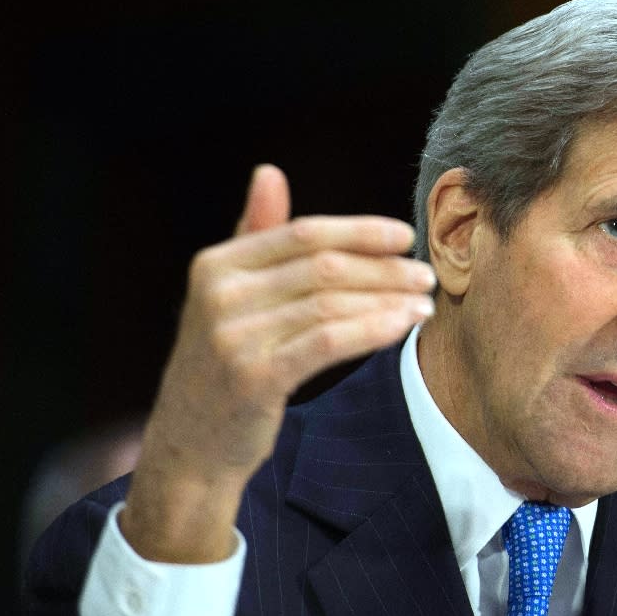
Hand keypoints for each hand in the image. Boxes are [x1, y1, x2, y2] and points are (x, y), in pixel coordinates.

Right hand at [120, 165, 434, 560]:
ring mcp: (233, 336)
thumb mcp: (229, 297)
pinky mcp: (254, 376)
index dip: (359, 231)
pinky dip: (371, 329)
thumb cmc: (223, 364)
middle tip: (425, 274)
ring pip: (330, 303)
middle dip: (383, 268)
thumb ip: (254, 236)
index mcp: (215, 265)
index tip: (404, 236)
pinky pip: (328, 342)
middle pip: (322, 266)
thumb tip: (269, 172)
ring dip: (386, 299)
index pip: (302, 234)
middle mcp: (219, 294)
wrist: (191, 444)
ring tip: (423, 302)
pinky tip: (401, 326)